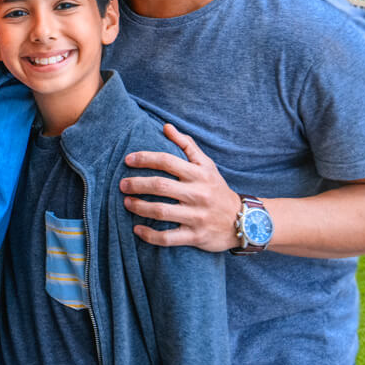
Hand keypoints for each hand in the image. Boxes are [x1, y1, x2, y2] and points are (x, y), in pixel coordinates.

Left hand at [121, 123, 238, 251]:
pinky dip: (149, 234)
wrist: (243, 220)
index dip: (145, 158)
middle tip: (122, 184)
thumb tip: (166, 127)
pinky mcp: (195, 236)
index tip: (128, 160)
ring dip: (139, 207)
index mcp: (200, 174)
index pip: (168, 161)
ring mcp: (197, 216)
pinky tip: (137, 229)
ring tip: (126, 203)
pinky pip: (167, 237)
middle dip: (137, 184)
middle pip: (160, 186)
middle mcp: (198, 194)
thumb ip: (187, 145)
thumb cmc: (217, 189)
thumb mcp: (207, 165)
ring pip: (161, 212)